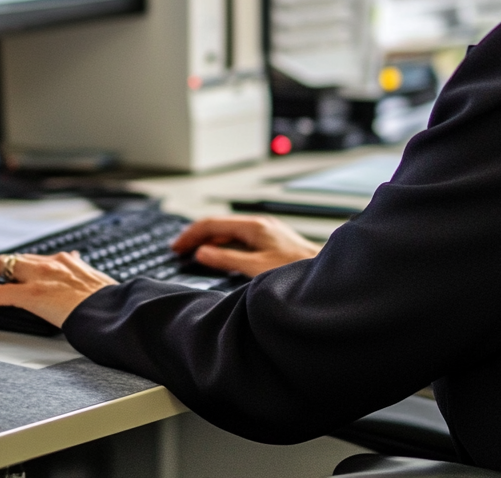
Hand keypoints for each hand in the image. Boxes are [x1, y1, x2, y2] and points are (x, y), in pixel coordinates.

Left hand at [0, 251, 115, 327]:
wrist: (112, 310)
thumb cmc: (108, 302)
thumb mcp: (96, 282)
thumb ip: (83, 274)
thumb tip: (84, 269)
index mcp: (68, 261)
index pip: (36, 258)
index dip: (19, 265)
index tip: (13, 271)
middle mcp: (52, 263)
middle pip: (15, 258)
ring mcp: (41, 276)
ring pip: (3, 266)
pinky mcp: (32, 294)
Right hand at [171, 215, 319, 276]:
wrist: (325, 277)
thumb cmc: (296, 271)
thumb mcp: (255, 268)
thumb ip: (226, 259)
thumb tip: (202, 253)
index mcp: (253, 226)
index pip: (212, 224)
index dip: (191, 235)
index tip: (176, 247)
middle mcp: (260, 225)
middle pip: (220, 226)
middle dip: (197, 236)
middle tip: (179, 250)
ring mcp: (266, 232)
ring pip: (230, 232)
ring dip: (210, 241)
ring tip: (194, 253)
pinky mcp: (271, 241)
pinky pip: (240, 239)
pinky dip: (224, 246)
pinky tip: (220, 257)